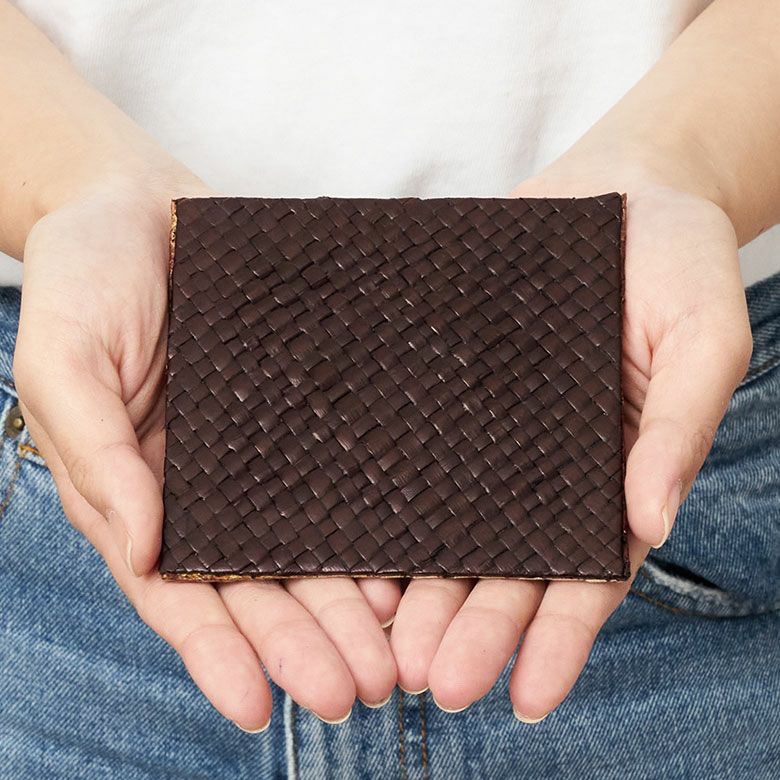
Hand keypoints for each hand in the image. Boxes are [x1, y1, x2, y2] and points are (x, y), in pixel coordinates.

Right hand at [13, 176, 399, 730]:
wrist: (142, 204)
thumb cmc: (88, 276)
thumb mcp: (64, 362)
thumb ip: (98, 456)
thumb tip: (139, 548)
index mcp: (135, 491)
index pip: (176, 592)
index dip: (218, 652)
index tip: (262, 706)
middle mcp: (202, 487)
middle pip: (254, 586)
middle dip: (302, 644)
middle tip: (357, 693)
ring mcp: (253, 455)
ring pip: (304, 548)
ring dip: (345, 608)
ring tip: (394, 658)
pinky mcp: (298, 415)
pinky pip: (337, 478)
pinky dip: (367, 528)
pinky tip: (404, 569)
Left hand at [390, 171, 751, 719]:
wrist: (618, 187)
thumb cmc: (676, 259)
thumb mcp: (703, 336)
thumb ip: (678, 427)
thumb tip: (649, 518)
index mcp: (610, 470)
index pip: (585, 572)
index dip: (558, 638)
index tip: (527, 697)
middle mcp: (542, 464)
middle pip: (503, 563)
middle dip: (471, 628)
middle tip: (430, 683)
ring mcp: (487, 429)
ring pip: (448, 522)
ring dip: (420, 587)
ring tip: (383, 643)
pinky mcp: (442, 386)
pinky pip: (410, 448)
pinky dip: (385, 499)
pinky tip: (352, 544)